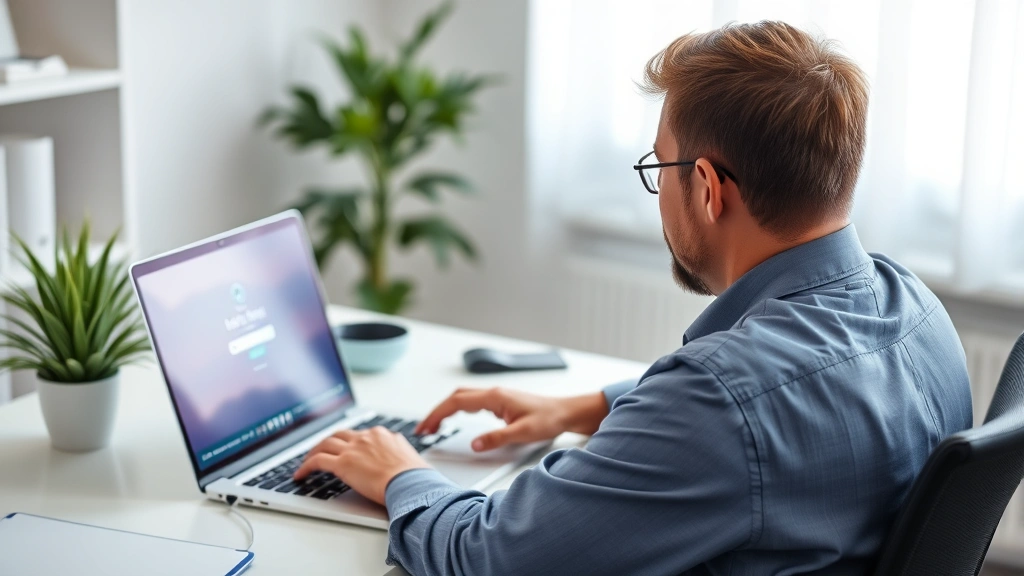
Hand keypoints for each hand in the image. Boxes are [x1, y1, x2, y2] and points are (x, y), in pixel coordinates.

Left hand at [293, 427, 430, 505]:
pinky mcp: (343, 464)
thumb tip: (397, 452)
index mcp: (381, 435)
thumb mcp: (408, 456)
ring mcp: (353, 449)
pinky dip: (306, 466)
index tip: (345, 450)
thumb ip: (397, 451)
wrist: (411, 483)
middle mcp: (365, 437)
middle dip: (328, 442)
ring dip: (313, 452)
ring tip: (306, 462)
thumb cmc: (414, 476)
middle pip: (339, 434)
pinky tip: (300, 475)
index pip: (359, 435)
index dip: (349, 443)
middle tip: (320, 451)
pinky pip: (317, 461)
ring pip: (325, 444)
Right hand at [415, 387, 608, 451]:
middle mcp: (493, 394)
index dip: (437, 414)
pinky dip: (458, 410)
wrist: (566, 412)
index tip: (426, 427)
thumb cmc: (549, 419)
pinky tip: (456, 420)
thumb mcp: (522, 433)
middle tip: (424, 429)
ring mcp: (496, 397)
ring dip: (446, 410)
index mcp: (494, 397)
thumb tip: (474, 444)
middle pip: (455, 398)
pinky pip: (472, 402)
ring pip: (462, 398)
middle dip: (436, 412)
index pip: (457, 402)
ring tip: (434, 426)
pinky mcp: (500, 402)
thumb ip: (496, 438)